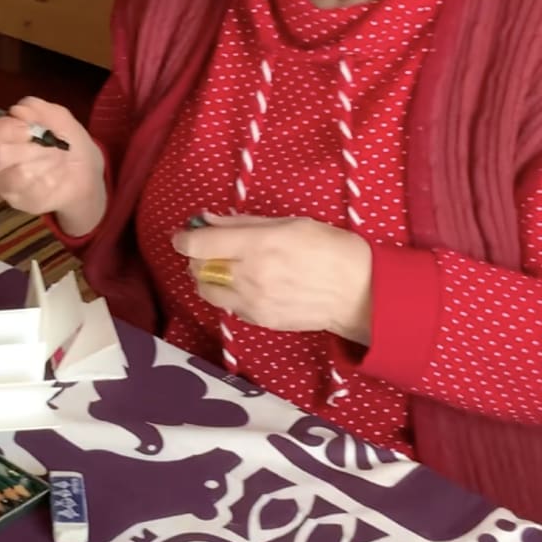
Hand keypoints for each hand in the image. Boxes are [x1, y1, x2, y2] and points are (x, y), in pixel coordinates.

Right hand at [0, 97, 106, 235]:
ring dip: (46, 163)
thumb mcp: (55, 116)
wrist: (84, 172)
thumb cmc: (63, 141)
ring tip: (59, 159)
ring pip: (19, 174)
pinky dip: (53, 179)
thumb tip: (17, 111)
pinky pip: (34, 190)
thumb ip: (35, 108)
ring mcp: (2, 185)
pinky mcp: (18, 202)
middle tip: (52, 146)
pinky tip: (59, 176)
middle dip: (33, 148)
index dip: (0, 129)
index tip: (28, 130)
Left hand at [171, 214, 373, 341]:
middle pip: (198, 268)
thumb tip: (207, 220)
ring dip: (207, 277)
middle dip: (197, 256)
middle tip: (209, 248)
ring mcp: (253, 302)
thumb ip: (243, 223)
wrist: (358, 293)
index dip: (184, 238)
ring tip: (225, 268)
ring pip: (206, 291)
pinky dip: (225, 294)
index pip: (200, 244)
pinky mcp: (259, 321)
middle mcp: (250, 276)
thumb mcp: (288, 223)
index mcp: (258, 245)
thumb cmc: (329, 249)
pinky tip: (243, 285)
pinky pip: (227, 306)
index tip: (182, 235)